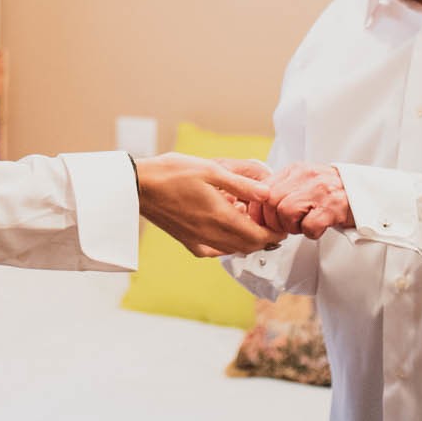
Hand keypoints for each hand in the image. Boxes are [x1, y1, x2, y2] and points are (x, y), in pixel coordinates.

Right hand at [134, 152, 284, 256]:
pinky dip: (226, 244)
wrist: (139, 186)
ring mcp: (199, 240)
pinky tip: (223, 229)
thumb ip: (242, 184)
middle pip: (249, 246)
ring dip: (246, 239)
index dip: (275, 233)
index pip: (259, 236)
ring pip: (233, 249)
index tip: (282, 225)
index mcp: (221, 218)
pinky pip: (214, 250)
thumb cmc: (172, 173)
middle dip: (264, 237)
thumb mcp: (211, 170)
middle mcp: (212, 234)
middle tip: (269, 222)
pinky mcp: (187, 241)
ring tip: (248, 220)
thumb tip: (267, 193)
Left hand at [251, 162, 353, 238]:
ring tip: (304, 225)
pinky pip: (308, 226)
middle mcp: (305, 177)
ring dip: (292, 227)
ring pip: (285, 213)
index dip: (259, 209)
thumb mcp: (304, 182)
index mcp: (295, 170)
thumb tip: (258, 208)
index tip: (263, 221)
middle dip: (275, 221)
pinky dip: (311, 233)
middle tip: (287, 226)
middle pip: (271, 202)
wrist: (365, 192)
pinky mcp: (332, 207)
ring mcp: (319, 191)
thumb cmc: (332, 191)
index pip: (263, 189)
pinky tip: (318, 228)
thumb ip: (283, 189)